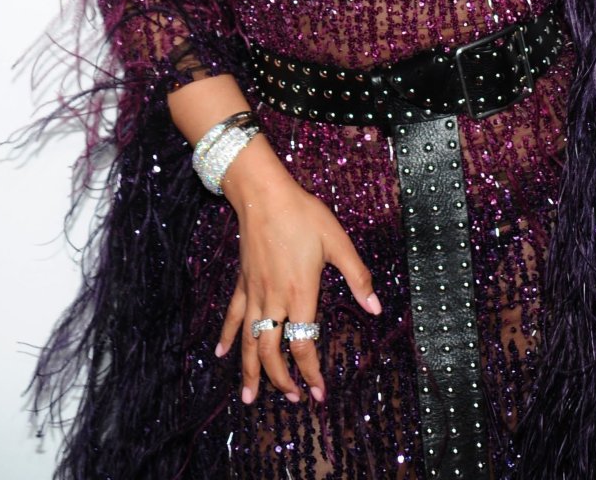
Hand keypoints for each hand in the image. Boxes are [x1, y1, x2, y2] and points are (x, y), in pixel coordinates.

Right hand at [216, 157, 381, 405]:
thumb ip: (356, 276)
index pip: (303, 346)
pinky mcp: (243, 282)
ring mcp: (254, 293)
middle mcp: (274, 300)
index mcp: (300, 294)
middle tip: (292, 400)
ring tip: (249, 398)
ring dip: (249, 372)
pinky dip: (228, 337)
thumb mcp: (338, 241)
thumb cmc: (303, 215)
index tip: (318, 393)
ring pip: (249, 342)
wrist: (264, 194)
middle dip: (281, 381)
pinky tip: (221, 354)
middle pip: (272, 353)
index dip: (310, 373)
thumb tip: (375, 308)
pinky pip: (233, 316)